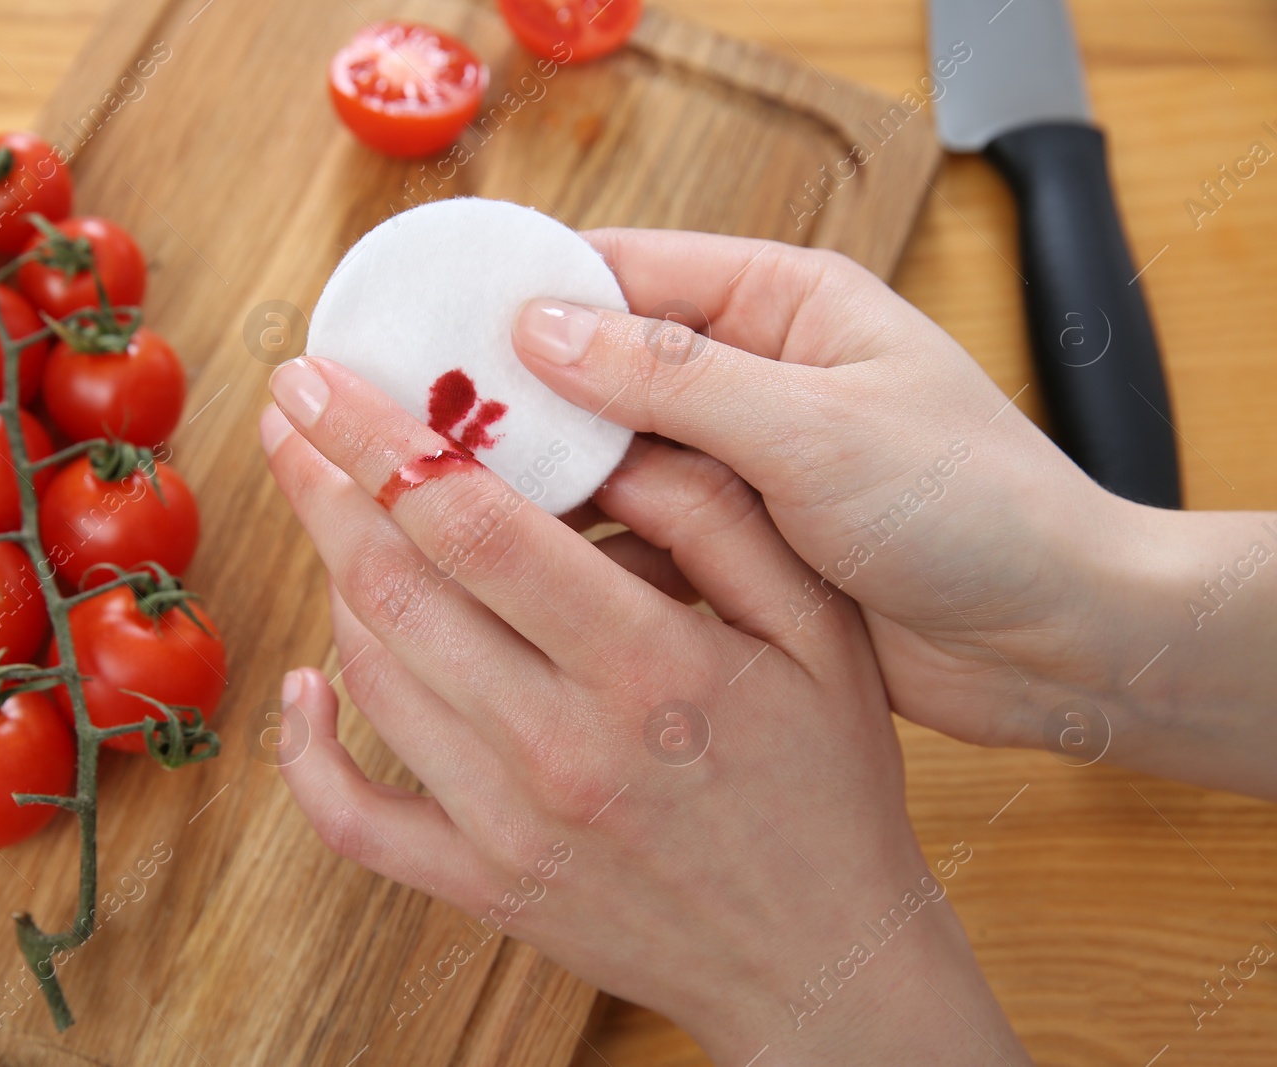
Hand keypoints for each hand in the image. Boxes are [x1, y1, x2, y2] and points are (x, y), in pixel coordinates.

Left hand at [259, 357, 1028, 1063]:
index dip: (375, 437)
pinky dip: (304, 748)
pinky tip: (304, 685)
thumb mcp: (818, 627)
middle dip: (323, 482)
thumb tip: (602, 435)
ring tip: (328, 509)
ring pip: (371, 673)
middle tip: (290, 415)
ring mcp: (506, 826)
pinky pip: (351, 816)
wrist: (820, 957)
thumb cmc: (825, 782)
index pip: (467, 521)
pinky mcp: (481, 885)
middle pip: (392, 586)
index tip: (319, 378)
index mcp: (644, 665)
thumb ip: (716, 517)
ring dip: (330, 576)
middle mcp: (556, 746)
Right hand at [512, 229, 1276, 798]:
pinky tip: (529, 573)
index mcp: (780, 303)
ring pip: (611, 456)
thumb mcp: (817, 429)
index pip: (624, 271)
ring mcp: (740, 463)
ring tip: (458, 507)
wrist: (1056, 640)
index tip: (439, 338)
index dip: (527, 299)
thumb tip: (542, 328)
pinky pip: (639, 529)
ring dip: (551, 482)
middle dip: (524, 402)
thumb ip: (676, 377)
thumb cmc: (973, 510)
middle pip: (602, 366)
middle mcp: (751, 372)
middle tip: (428, 433)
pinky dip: (590, 547)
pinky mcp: (738, 543)